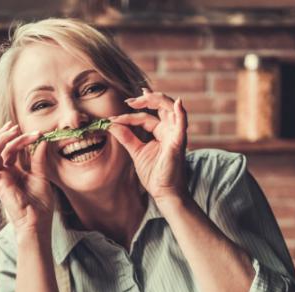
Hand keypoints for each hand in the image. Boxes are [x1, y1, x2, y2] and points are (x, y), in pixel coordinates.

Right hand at [0, 122, 55, 241]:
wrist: (37, 221)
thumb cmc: (40, 204)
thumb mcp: (42, 176)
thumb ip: (39, 159)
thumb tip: (42, 140)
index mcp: (16, 171)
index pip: (13, 149)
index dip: (20, 138)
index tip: (34, 131)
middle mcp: (6, 173)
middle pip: (2, 149)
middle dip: (8, 135)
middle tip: (18, 127)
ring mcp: (0, 179)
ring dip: (1, 141)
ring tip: (13, 131)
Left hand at [109, 90, 188, 205]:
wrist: (164, 192)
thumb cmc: (154, 174)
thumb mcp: (136, 152)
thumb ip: (126, 137)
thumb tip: (112, 125)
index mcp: (161, 131)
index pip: (145, 117)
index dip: (128, 117)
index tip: (112, 119)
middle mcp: (170, 130)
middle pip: (160, 106)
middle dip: (145, 100)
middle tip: (128, 101)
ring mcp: (176, 134)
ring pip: (170, 108)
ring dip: (157, 99)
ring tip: (142, 97)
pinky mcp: (179, 142)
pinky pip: (182, 124)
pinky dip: (181, 112)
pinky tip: (178, 103)